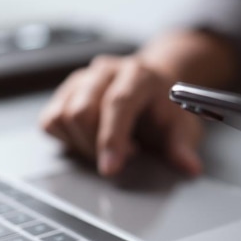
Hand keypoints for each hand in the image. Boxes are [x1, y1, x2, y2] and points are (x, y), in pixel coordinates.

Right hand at [39, 55, 203, 176]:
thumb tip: (190, 167)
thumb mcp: (182, 126)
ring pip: (62, 117)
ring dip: (81, 144)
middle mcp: (106, 71)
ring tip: (106, 147)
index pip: (118, 103)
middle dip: (96, 146)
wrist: (152, 83)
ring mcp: (82, 79)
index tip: (110, 169)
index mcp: (139, 75)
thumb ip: (182, 146)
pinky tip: (89, 141)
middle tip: (120, 158)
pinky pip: (50, 121)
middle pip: (82, 111)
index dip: (112, 139)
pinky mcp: (64, 92)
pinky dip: (66, 139)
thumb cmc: (164, 107)